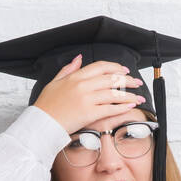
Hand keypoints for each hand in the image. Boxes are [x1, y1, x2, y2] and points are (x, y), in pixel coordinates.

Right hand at [33, 54, 147, 134]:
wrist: (42, 123)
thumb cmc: (46, 105)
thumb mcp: (55, 82)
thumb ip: (68, 69)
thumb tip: (79, 58)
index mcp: (76, 76)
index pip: (101, 67)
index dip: (115, 67)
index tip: (124, 70)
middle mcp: (83, 85)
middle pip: (111, 78)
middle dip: (128, 80)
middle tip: (137, 82)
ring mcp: (87, 99)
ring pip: (114, 93)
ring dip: (129, 94)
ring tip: (139, 97)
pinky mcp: (89, 113)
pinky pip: (111, 108)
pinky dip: (123, 107)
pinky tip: (131, 106)